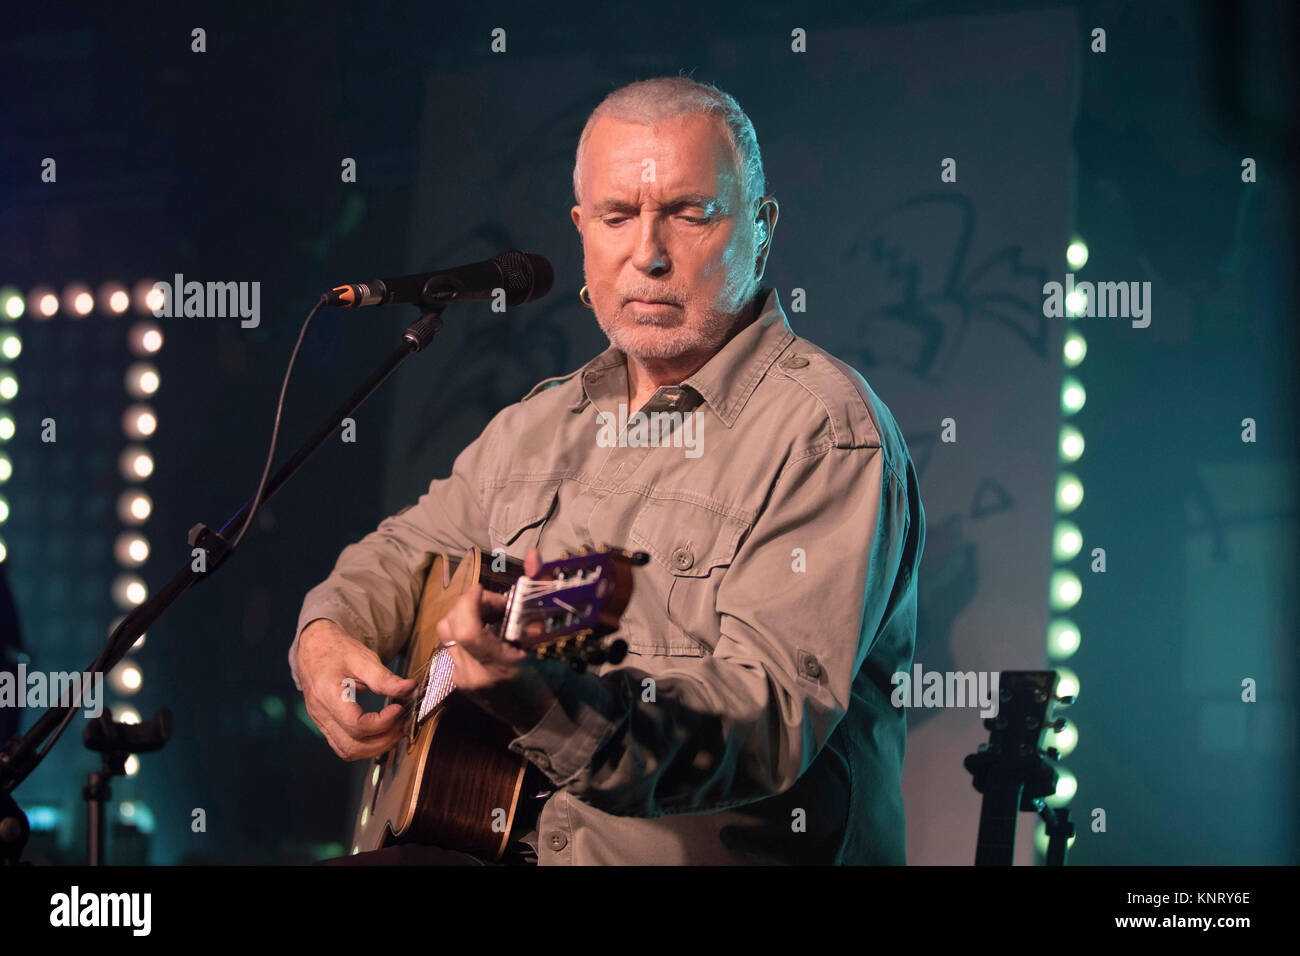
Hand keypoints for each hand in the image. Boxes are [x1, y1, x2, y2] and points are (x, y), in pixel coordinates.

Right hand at [295, 618, 415, 760]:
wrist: (314, 647)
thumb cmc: (336, 650)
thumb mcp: (362, 658)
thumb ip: (385, 677)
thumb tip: (409, 688)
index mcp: (327, 695)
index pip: (355, 725)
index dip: (382, 722)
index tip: (398, 709)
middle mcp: (320, 714)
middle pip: (352, 746)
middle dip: (382, 740)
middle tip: (402, 724)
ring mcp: (320, 722)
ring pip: (347, 751)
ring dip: (375, 747)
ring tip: (394, 730)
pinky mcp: (325, 724)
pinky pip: (343, 745)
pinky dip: (365, 745)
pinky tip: (381, 732)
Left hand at [437, 548, 563, 729]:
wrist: (535, 717)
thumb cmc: (545, 680)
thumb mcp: (544, 643)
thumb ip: (535, 597)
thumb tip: (533, 555)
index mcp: (497, 667)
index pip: (467, 631)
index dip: (471, 603)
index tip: (485, 591)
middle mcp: (472, 674)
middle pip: (450, 625)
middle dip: (471, 604)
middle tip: (497, 606)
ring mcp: (460, 678)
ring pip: (445, 631)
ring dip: (465, 614)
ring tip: (491, 616)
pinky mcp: (455, 677)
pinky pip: (451, 642)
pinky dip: (465, 628)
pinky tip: (487, 631)